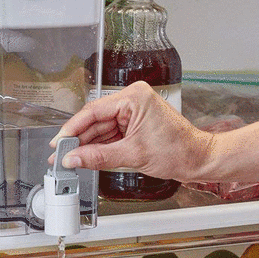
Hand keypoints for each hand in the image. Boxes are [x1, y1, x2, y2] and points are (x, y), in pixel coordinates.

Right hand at [48, 81, 212, 181]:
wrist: (199, 160)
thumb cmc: (179, 151)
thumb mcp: (133, 155)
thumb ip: (99, 157)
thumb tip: (74, 159)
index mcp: (133, 98)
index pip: (94, 111)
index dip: (73, 128)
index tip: (59, 142)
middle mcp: (132, 100)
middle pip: (95, 120)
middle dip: (78, 139)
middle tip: (60, 155)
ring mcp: (133, 112)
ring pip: (101, 128)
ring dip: (86, 144)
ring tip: (69, 159)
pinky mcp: (134, 123)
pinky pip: (110, 134)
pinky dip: (98, 146)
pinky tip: (85, 156)